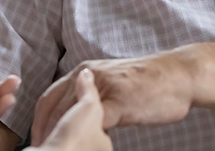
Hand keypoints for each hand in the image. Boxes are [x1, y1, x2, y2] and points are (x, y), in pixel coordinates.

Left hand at [30, 52, 194, 145]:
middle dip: (45, 132)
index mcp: (84, 72)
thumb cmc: (146, 83)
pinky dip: (87, 138)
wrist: (178, 75)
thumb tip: (73, 117)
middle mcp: (89, 75)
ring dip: (61, 136)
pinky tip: (87, 148)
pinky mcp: (120, 101)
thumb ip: (91, 96)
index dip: (39, 121)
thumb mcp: (111, 83)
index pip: (50, 97)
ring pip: (71, 115)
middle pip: (55, 108)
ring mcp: (104, 88)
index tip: (36, 140)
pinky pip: (96, 123)